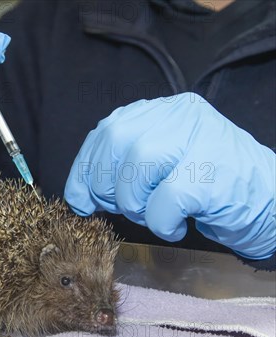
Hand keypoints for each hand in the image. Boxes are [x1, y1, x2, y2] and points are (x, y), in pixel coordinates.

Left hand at [64, 93, 275, 259]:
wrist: (272, 204)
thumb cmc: (211, 188)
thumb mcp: (163, 166)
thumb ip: (124, 167)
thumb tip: (80, 195)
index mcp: (164, 111)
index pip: (107, 130)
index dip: (85, 168)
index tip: (80, 198)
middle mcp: (181, 115)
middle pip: (116, 141)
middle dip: (106, 184)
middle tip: (123, 208)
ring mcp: (201, 139)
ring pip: (137, 165)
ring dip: (135, 204)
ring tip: (154, 215)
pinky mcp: (214, 171)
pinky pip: (165, 199)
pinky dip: (160, 222)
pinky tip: (176, 225)